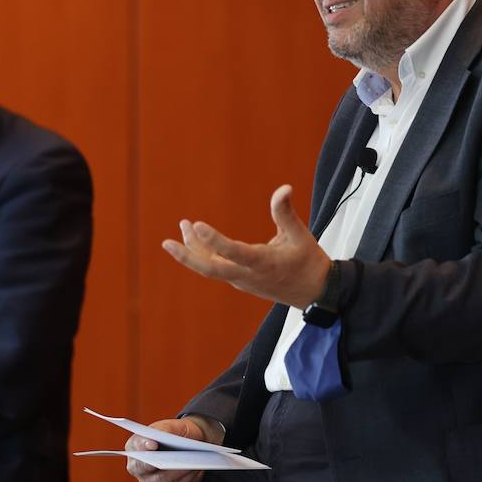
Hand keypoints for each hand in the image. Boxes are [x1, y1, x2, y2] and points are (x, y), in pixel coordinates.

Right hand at [125, 417, 222, 481]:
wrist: (187, 446)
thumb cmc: (176, 434)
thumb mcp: (172, 426)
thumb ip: (165, 429)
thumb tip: (163, 436)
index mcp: (134, 446)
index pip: (135, 447)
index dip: (143, 446)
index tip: (153, 444)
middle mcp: (137, 467)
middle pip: (146, 468)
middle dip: (163, 463)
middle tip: (179, 458)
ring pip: (162, 481)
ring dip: (178, 473)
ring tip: (193, 464)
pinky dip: (186, 480)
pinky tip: (196, 471)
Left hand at [163, 185, 330, 309]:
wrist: (314, 293)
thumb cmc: (308, 262)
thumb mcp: (300, 235)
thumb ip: (285, 212)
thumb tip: (283, 187)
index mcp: (263, 263)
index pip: (233, 253)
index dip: (213, 241)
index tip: (197, 225)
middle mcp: (248, 275)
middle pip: (210, 269)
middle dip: (187, 256)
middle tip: (167, 242)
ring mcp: (242, 281)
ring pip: (211, 268)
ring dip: (193, 251)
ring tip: (182, 227)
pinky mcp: (241, 282)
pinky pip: (217, 269)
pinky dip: (204, 255)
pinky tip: (196, 241)